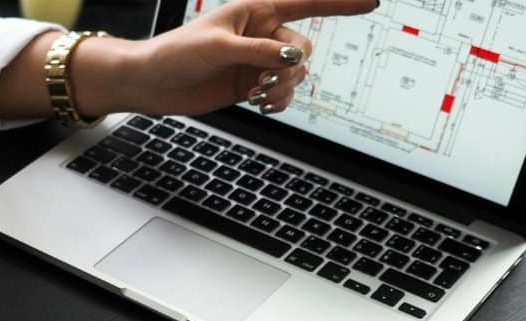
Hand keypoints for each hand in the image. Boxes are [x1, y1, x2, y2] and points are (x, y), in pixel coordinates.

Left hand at [108, 0, 375, 115]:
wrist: (153, 84)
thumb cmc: (177, 53)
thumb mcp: (219, 48)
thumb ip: (259, 52)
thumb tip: (293, 59)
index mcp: (257, 10)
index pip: (307, 2)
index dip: (341, 2)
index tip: (372, 1)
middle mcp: (262, 34)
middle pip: (303, 48)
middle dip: (290, 68)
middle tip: (264, 82)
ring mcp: (258, 61)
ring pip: (295, 74)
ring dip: (282, 87)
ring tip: (256, 95)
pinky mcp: (251, 85)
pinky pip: (282, 94)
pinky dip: (278, 101)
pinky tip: (262, 106)